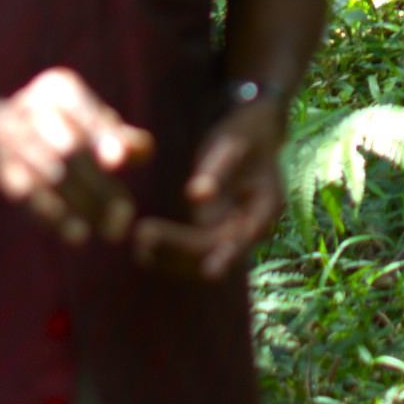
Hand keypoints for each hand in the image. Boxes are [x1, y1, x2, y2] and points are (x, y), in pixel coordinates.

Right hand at [0, 68, 151, 244]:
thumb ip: (118, 136)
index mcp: (59, 89)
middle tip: (126, 217)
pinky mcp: (1, 172)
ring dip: (83, 206)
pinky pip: (27, 196)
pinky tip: (77, 236)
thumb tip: (144, 150)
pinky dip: (53, 217)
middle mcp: (32, 111)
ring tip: (114, 231)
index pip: (84, 113)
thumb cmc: (63, 126)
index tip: (119, 162)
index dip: (102, 137)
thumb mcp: (89, 121)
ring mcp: (12, 141)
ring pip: (51, 178)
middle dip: (99, 185)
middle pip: (70, 150)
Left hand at [134, 92, 290, 284]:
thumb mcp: (235, 143)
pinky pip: (191, 246)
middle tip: (143, 237)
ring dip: (171, 256)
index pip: (244, 239)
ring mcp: (229, 229)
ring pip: (200, 255)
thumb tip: (196, 197)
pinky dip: (169, 249)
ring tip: (138, 246)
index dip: (227, 257)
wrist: (250, 131)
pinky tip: (143, 247)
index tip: (208, 272)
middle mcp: (248, 226)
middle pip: (215, 250)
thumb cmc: (245, 132)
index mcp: (265, 208)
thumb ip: (219, 169)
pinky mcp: (212, 227)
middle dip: (180, 250)